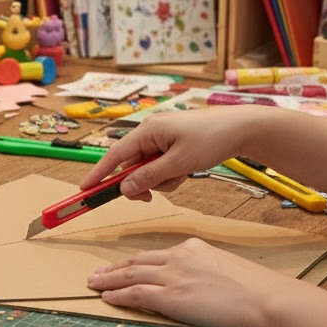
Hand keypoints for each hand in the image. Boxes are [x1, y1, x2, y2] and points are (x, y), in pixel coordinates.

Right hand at [80, 107, 257, 199]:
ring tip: (182, 176)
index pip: (114, 155)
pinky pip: (161, 166)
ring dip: (161, 180)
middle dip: (142, 183)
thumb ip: (149, 177)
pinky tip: (187, 171)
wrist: (241, 129)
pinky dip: (171, 174)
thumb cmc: (211, 139)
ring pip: (148, 169)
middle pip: (131, 166)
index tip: (84, 189)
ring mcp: (161, 138)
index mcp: (147, 131)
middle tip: (151, 197)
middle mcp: (150, 132)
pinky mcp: (172, 144)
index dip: (98, 173)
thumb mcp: (179, 163)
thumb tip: (125, 188)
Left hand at [87, 237, 293, 326]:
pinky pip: (137, 294)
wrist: (266, 300)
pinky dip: (119, 295)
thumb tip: (202, 285)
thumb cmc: (258, 291)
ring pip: (131, 275)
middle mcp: (179, 258)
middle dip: (115, 267)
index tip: (125, 264)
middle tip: (98, 271)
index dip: (136, 261)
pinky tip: (107, 297)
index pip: (157, 254)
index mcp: (193, 249)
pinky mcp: (172, 297)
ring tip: (93, 283)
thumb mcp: (228, 270)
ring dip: (109, 280)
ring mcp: (174, 277)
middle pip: (138, 261)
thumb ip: (208, 273)